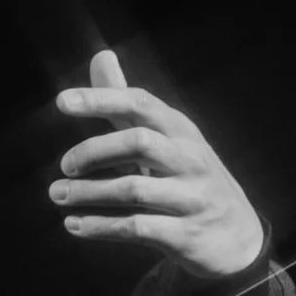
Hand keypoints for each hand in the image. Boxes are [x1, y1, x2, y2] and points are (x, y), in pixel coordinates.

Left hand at [49, 49, 266, 281]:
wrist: (238, 239)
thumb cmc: (190, 179)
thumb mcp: (166, 138)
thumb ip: (128, 104)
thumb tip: (101, 56)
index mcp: (181, 131)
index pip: (140, 104)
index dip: (102, 99)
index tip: (62, 101)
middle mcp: (190, 160)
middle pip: (138, 142)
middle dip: (93, 151)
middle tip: (64, 167)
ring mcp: (192, 198)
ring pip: (134, 189)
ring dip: (88, 193)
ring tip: (57, 195)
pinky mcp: (186, 235)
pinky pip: (136, 227)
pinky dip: (100, 226)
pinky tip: (74, 225)